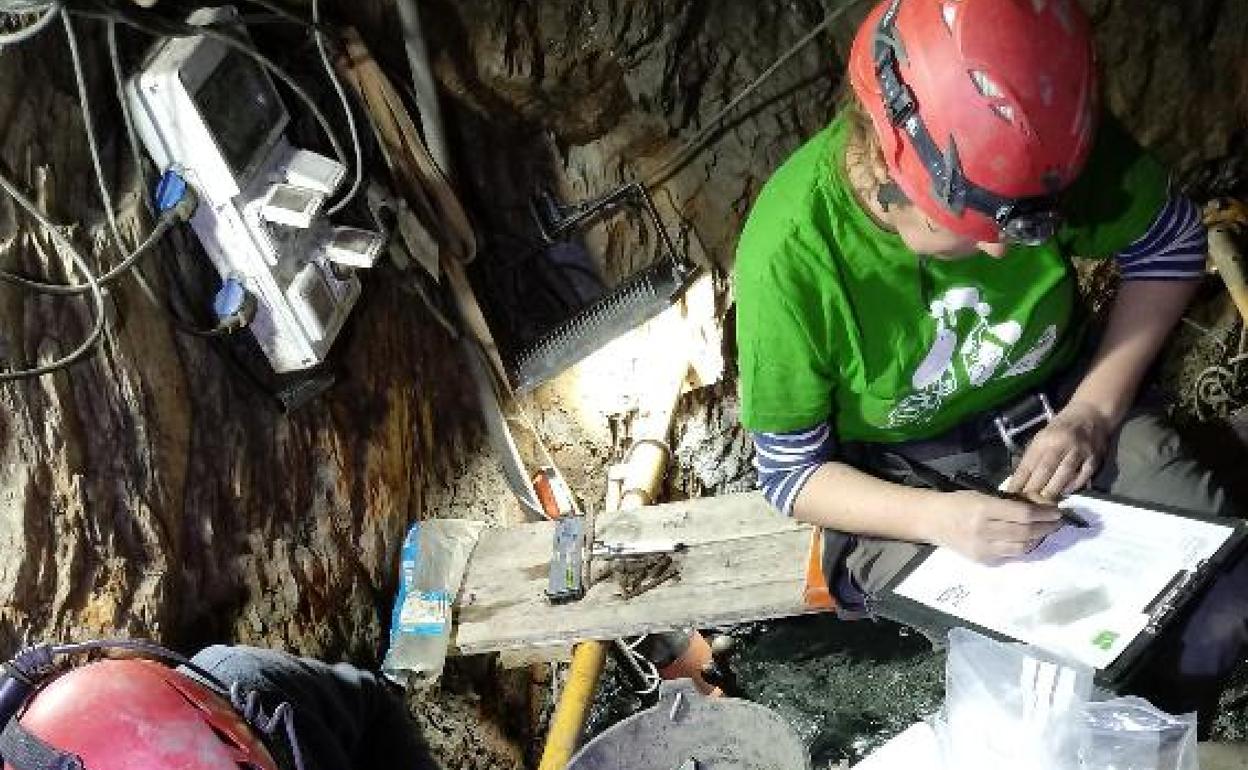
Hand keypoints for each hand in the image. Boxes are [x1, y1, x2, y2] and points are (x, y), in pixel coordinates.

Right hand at [933, 490, 1061, 562]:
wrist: (932, 520)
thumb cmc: (959, 502)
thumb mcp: (983, 494)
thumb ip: (1009, 502)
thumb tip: (1040, 506)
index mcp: (984, 508)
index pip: (1023, 514)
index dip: (1044, 514)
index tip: (1057, 512)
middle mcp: (984, 530)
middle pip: (1026, 533)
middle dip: (1046, 528)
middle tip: (1057, 523)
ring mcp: (983, 548)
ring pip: (1022, 548)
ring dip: (1038, 540)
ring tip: (1044, 532)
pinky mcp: (983, 560)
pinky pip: (1011, 556)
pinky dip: (1023, 548)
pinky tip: (1027, 541)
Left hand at [1005, 401, 1110, 498]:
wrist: (1091, 413)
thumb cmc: (1061, 427)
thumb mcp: (1042, 436)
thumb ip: (1033, 456)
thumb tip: (1020, 480)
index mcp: (1044, 439)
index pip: (1028, 463)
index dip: (1019, 481)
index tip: (1011, 495)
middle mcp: (1061, 444)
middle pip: (1045, 470)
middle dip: (1034, 489)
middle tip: (1025, 506)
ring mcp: (1079, 451)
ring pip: (1064, 474)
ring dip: (1053, 491)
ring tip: (1043, 505)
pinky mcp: (1094, 458)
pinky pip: (1083, 476)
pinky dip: (1073, 486)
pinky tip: (1065, 494)